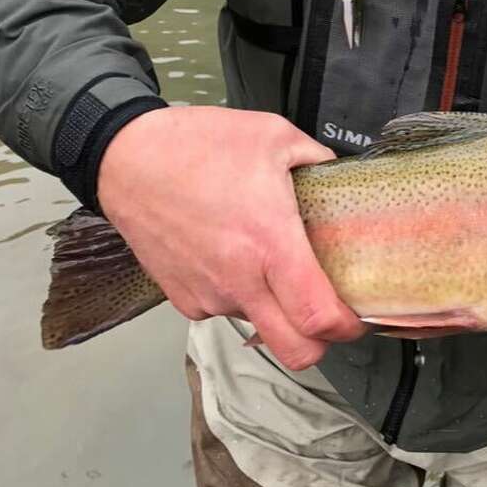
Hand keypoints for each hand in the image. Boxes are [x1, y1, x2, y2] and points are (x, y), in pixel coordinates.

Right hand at [97, 106, 365, 370]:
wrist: (126, 159)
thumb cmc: (198, 145)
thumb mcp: (275, 135)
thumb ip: (319, 161)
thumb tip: (342, 180)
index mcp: (270, 243)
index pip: (318, 317)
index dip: (348, 327)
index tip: (359, 315)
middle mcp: (239, 281)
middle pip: (295, 351)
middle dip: (321, 342)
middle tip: (329, 310)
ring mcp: (208, 296)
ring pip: (261, 327)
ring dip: (277, 309)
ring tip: (270, 260)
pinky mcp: (184, 299)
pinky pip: (227, 310)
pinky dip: (240, 294)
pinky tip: (234, 255)